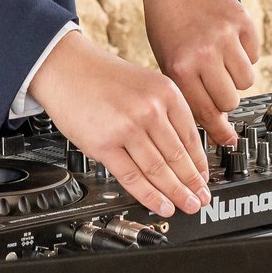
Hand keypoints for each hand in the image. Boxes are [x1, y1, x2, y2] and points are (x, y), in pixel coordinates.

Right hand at [29, 30, 208, 215]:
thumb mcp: (146, 83)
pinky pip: (132, 177)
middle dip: (192, 183)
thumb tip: (182, 149)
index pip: (191, 137)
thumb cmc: (102, 77)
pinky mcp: (104, 145)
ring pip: (159, 170)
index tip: (205, 178)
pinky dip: (150, 196)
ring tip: (187, 205)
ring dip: (176, 193)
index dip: (200, 164)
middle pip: (178, 157)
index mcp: (166, 93)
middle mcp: (150, 110)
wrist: (66, 67)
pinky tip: (162, 204)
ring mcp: (127, 128)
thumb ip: (165, 112)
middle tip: (202, 197)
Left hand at [139, 0, 260, 147]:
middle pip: (230, 101)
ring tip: (219, 62)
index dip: (217, 130)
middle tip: (214, 85)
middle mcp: (203, 51)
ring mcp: (225, 35)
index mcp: (180, 66)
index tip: (227, 140)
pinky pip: (254, 56)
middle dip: (224, 98)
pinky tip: (227, 43)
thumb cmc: (169, 28)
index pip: (206, 112)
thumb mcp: (170, 64)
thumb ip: (194, 98)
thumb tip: (225, 136)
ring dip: (236, 77)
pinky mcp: (243, 21)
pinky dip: (244, 55)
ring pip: (246, 81)